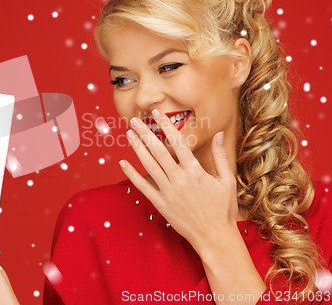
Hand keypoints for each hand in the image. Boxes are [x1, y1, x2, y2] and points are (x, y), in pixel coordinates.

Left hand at [119, 109, 238, 252]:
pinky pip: (143, 187)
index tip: (157, 113)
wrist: (215, 236)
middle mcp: (179, 179)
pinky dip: (132, 175)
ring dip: (137, 148)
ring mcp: (168, 192)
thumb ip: (220, 156)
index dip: (166, 126)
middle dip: (145, 133)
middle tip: (133, 120)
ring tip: (128, 134)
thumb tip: (219, 134)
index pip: (177, 142)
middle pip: (158, 151)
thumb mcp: (227, 180)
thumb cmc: (223, 208)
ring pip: (149, 165)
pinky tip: (123, 163)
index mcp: (195, 171)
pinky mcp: (161, 204)